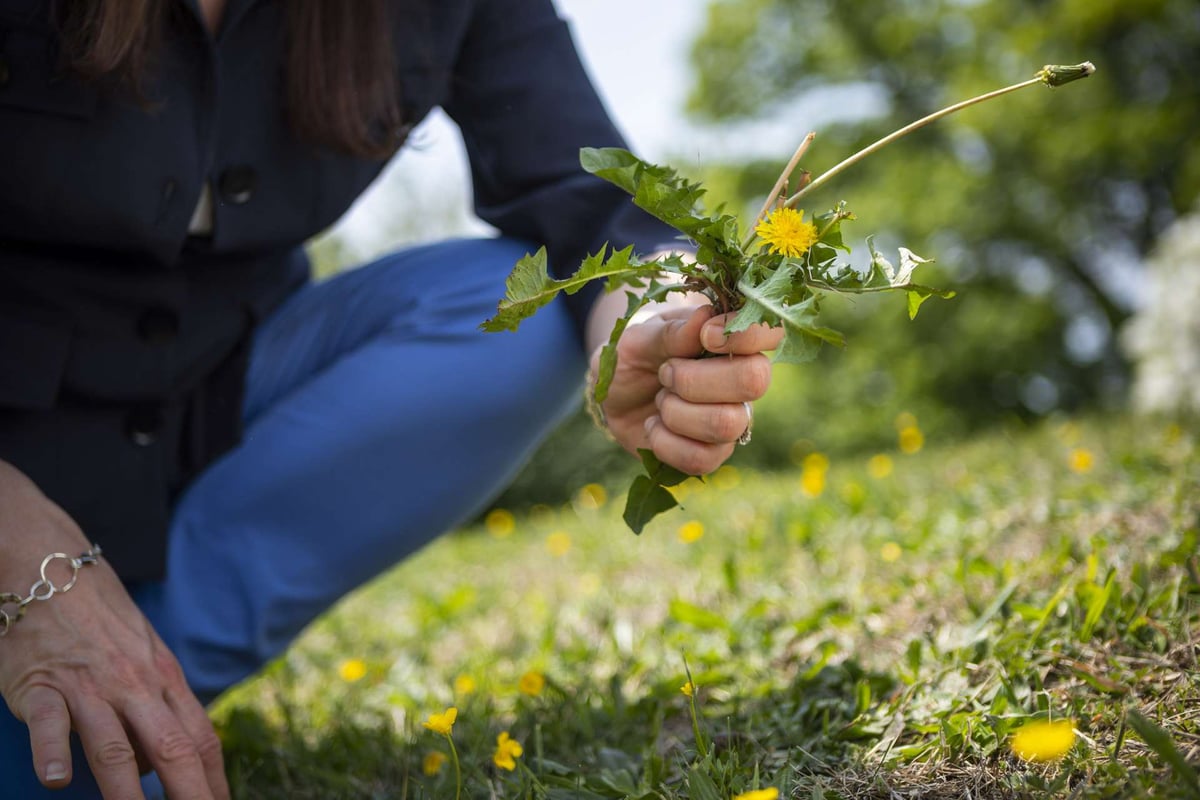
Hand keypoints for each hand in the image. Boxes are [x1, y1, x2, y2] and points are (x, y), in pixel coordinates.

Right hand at [0, 462, 228, 799]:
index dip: (213, 779)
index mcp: (164, 678)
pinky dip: (52, 752)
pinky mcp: (41, 684)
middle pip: (170, 748)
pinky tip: (56, 781)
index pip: (199, 738)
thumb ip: (158, 704)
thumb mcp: (143, 655)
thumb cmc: (99, 619)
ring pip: (114, 746)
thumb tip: (166, 762)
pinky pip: (49, 722)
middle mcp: (134, 685)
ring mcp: (88, 685)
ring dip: (126, 794)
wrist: (50, 566)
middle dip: (189, 795)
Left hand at [591, 304, 783, 474]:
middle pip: (754, 381)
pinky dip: (665, 442)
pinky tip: (654, 426)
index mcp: (733, 341)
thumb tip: (705, 318)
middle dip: (696, 379)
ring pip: (726, 424)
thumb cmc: (633, 356)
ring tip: (659, 399)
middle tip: (665, 373)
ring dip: (676, 411)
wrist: (610, 396)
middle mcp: (742, 381)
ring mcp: (732, 420)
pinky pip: (701, 458)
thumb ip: (672, 331)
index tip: (706, 336)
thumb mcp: (641, 336)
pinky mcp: (712, 454)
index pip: (771, 334)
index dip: (745, 336)